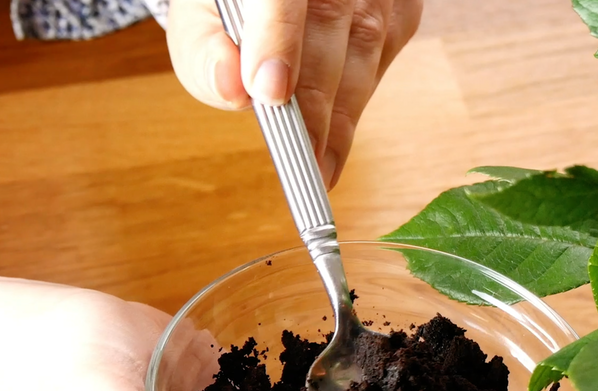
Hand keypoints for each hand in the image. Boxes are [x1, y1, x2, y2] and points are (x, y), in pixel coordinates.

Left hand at [166, 0, 423, 187]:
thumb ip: (203, 53)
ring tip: (322, 166)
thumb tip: (233, 90)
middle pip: (331, 23)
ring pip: (368, 42)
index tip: (273, 96)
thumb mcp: (199, 21)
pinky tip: (339, 128)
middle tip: (304, 161)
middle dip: (317, 101)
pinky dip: (362, 93)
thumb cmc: (234, 6)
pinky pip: (388, 48)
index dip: (280, 41)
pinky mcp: (399, 2)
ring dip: (345, 112)